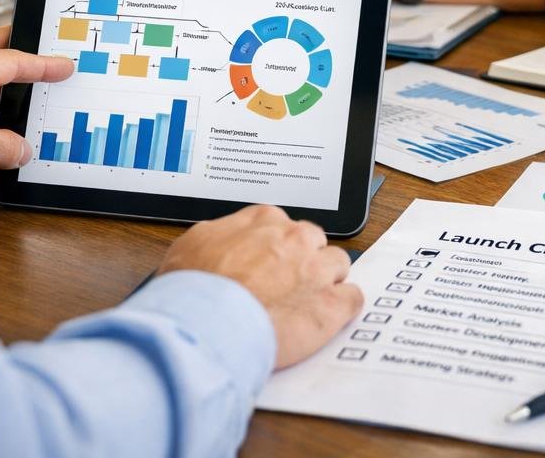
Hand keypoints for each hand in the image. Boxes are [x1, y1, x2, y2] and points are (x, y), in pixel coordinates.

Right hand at [157, 205, 362, 368]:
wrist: (207, 323)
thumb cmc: (194, 289)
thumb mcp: (191, 245)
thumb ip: (218, 236)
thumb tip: (222, 239)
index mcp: (264, 220)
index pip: (282, 226)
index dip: (276, 247)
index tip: (269, 262)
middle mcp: (295, 238)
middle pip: (313, 241)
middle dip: (304, 259)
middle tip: (286, 284)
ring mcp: (317, 270)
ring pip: (338, 264)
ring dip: (327, 280)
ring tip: (308, 301)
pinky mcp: (332, 305)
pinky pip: (352, 297)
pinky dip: (343, 306)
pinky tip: (328, 316)